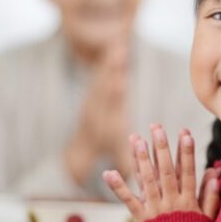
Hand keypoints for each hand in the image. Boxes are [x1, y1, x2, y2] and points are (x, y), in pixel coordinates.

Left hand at [66, 42, 131, 183]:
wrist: (84, 143)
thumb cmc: (106, 151)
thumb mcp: (115, 158)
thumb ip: (125, 163)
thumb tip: (136, 176)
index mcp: (105, 121)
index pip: (110, 105)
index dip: (113, 93)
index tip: (119, 81)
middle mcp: (99, 107)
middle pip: (106, 85)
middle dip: (112, 70)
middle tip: (119, 54)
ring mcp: (96, 97)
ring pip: (103, 76)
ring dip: (111, 62)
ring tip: (119, 46)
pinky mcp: (98, 90)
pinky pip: (103, 72)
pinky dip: (110, 60)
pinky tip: (118, 45)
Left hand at [103, 125, 220, 221]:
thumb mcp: (207, 217)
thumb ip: (211, 194)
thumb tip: (215, 172)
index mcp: (187, 200)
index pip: (187, 172)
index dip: (186, 152)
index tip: (185, 133)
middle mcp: (170, 201)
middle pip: (166, 171)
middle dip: (161, 148)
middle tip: (157, 128)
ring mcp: (154, 208)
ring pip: (147, 180)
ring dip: (141, 159)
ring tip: (137, 139)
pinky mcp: (140, 216)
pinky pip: (128, 200)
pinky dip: (118, 186)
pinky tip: (108, 172)